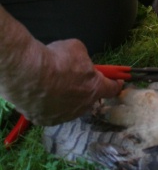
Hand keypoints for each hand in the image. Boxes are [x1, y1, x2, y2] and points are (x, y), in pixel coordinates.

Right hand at [4, 38, 122, 125]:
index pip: (112, 89)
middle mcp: (82, 106)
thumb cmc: (56, 59)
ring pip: (70, 107)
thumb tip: (79, 62)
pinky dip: (50, 104)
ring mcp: (63, 116)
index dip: (115, 83)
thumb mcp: (77, 49)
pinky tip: (42, 93)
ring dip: (67, 98)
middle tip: (75, 78)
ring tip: (54, 84)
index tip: (117, 81)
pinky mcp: (46, 120)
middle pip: (89, 98)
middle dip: (86, 89)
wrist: (28, 74)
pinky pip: (52, 112)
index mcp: (94, 89)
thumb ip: (83, 59)